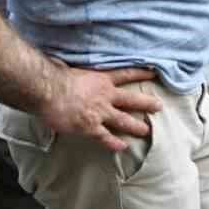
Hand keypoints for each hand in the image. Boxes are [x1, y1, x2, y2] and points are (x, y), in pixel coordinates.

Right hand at [38, 65, 161, 152]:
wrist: (49, 90)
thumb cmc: (56, 76)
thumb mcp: (73, 67)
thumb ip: (77, 69)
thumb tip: (64, 62)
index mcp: (102, 79)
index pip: (126, 74)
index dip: (141, 73)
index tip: (154, 72)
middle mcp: (105, 96)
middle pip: (132, 100)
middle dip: (147, 103)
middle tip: (159, 106)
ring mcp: (99, 113)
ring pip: (123, 120)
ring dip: (136, 126)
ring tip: (147, 130)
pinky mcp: (90, 127)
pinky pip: (105, 137)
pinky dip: (114, 142)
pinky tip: (122, 147)